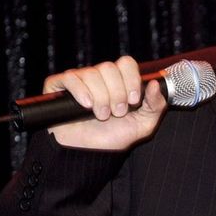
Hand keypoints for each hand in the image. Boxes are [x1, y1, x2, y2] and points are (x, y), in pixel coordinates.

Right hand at [44, 56, 166, 150]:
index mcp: (119, 81)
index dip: (131, 79)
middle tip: (117, 112)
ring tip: (102, 115)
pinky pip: (70, 78)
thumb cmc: (114, 137)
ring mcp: (79, 80)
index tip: (133, 101)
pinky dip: (80, 92)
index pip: (126, 63)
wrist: (88, 152)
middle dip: (116, 93)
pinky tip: (86, 106)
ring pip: (92, 74)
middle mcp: (99, 77)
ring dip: (101, 98)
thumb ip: (156, 104)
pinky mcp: (59, 86)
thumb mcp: (143, 124)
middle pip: (109, 67)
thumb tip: (155, 83)